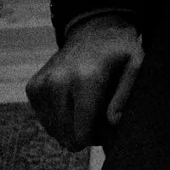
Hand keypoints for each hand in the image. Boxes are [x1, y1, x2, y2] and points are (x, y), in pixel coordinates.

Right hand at [25, 12, 143, 150]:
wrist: (93, 31)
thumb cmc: (119, 52)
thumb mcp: (136, 65)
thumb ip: (126, 94)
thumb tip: (113, 122)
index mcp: (85, 79)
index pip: (82, 133)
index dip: (98, 138)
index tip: (108, 128)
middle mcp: (58, 82)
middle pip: (68, 136)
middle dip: (86, 134)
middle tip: (100, 116)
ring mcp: (42, 85)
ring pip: (55, 132)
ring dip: (72, 126)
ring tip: (88, 106)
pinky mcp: (33, 88)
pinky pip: (45, 121)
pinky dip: (60, 118)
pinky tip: (73, 101)